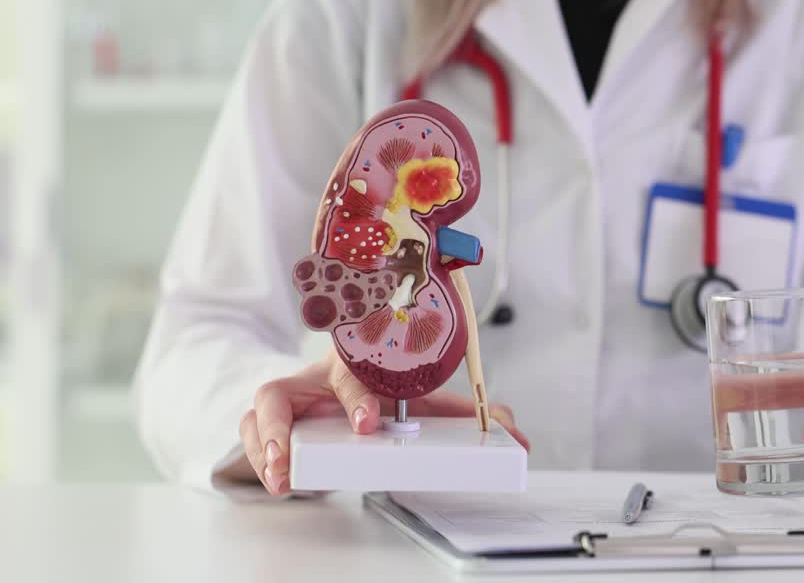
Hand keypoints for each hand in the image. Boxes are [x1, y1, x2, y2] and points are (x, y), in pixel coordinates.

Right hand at [235, 348, 528, 495]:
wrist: (348, 392)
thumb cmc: (385, 393)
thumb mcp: (426, 404)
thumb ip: (469, 417)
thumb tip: (516, 432)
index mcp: (354, 364)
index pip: (349, 370)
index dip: (358, 396)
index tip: (370, 423)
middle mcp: (314, 379)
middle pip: (283, 388)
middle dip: (285, 425)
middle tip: (297, 459)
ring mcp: (287, 400)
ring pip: (259, 410)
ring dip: (263, 444)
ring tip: (280, 476)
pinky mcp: (269, 424)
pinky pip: (249, 433)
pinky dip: (256, 456)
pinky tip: (276, 479)